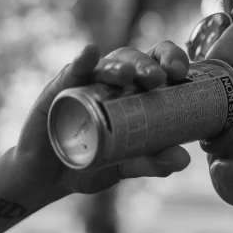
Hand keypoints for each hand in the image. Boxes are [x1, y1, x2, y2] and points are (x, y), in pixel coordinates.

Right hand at [11, 42, 192, 195]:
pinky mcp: (59, 89)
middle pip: (134, 59)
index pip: (158, 64)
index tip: (181, 72)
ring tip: (126, 75)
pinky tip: (89, 53)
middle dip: (147, 64)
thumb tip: (183, 159)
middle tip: (157, 78)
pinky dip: (82, 61)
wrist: (49, 178)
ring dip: (118, 65)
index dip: (172, 59)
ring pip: (106, 64)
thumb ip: (152, 162)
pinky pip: (72, 70)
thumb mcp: (125, 165)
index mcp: (136, 91)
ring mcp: (86, 82)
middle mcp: (113, 82)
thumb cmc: (92, 162)